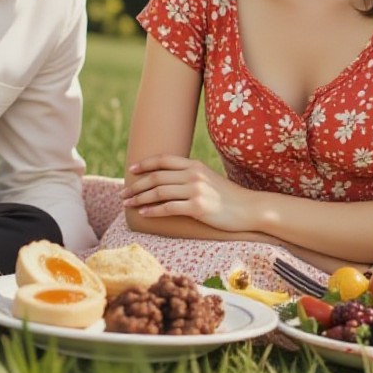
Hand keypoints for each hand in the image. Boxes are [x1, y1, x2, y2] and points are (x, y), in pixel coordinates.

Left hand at [122, 155, 249, 232]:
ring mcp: (196, 190)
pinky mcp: (198, 207)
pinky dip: (153, 210)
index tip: (131, 169)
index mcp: (194, 165)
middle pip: (156, 177)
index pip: (163, 160)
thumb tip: (168, 180)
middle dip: (136, 184)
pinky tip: (143, 213)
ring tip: (127, 203)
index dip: (144, 163)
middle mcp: (193, 174)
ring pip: (159, 192)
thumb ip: (189, 175)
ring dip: (139, 197)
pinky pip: (169, 208)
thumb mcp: (208, 178)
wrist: (249, 209)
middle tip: (123, 193)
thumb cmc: (227, 196)